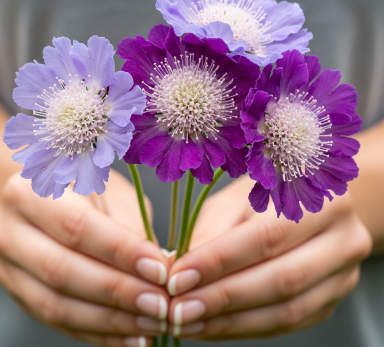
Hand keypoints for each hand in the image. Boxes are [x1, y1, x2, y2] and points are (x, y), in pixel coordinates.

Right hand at [0, 169, 168, 346]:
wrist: (50, 200)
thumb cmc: (88, 190)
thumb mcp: (112, 193)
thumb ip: (131, 228)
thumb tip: (159, 270)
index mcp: (30, 191)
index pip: (78, 227)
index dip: (121, 252)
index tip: (160, 270)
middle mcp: (8, 229)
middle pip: (62, 270)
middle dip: (117, 291)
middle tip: (159, 303)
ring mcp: (7, 266)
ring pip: (56, 305)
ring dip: (110, 319)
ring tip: (151, 322)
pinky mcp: (18, 293)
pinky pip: (57, 322)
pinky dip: (98, 332)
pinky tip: (131, 335)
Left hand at [167, 176, 371, 339]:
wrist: (309, 204)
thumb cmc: (267, 195)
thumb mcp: (237, 197)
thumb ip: (212, 229)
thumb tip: (181, 271)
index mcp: (321, 199)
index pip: (266, 237)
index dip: (219, 262)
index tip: (177, 278)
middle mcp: (344, 239)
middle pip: (281, 280)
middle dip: (222, 298)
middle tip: (178, 309)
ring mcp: (344, 274)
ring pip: (287, 311)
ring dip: (231, 322)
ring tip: (188, 322)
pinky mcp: (333, 298)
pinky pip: (289, 323)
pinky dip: (245, 328)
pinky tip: (213, 326)